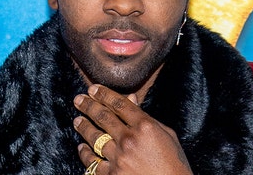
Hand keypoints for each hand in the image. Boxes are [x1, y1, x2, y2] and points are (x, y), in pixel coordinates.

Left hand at [73, 84, 192, 174]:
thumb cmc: (175, 165)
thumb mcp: (167, 136)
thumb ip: (147, 118)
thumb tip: (131, 99)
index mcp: (145, 127)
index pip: (120, 104)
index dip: (104, 94)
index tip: (93, 88)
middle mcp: (129, 139)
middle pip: (103, 117)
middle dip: (88, 105)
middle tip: (78, 99)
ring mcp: (119, 158)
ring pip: (94, 137)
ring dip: (83, 127)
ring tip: (77, 120)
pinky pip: (92, 161)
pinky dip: (85, 153)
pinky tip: (81, 147)